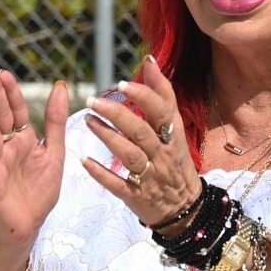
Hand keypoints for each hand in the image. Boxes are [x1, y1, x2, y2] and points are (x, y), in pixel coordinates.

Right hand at [0, 72, 69, 255]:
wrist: (28, 226)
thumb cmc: (38, 193)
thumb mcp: (54, 153)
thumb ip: (55, 122)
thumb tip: (61, 87)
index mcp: (23, 140)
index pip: (16, 111)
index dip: (11, 93)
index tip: (4, 73)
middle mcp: (7, 147)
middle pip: (1, 117)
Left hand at [82, 55, 203, 227]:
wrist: (185, 208)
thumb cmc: (174, 161)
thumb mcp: (174, 129)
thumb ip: (161, 97)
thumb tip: (149, 62)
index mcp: (172, 136)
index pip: (163, 111)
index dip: (144, 96)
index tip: (122, 84)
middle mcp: (163, 154)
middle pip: (141, 131)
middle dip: (118, 114)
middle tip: (93, 100)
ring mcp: (151, 176)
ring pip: (130, 154)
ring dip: (108, 137)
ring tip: (88, 120)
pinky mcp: (138, 196)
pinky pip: (119, 184)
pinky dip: (102, 173)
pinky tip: (85, 160)